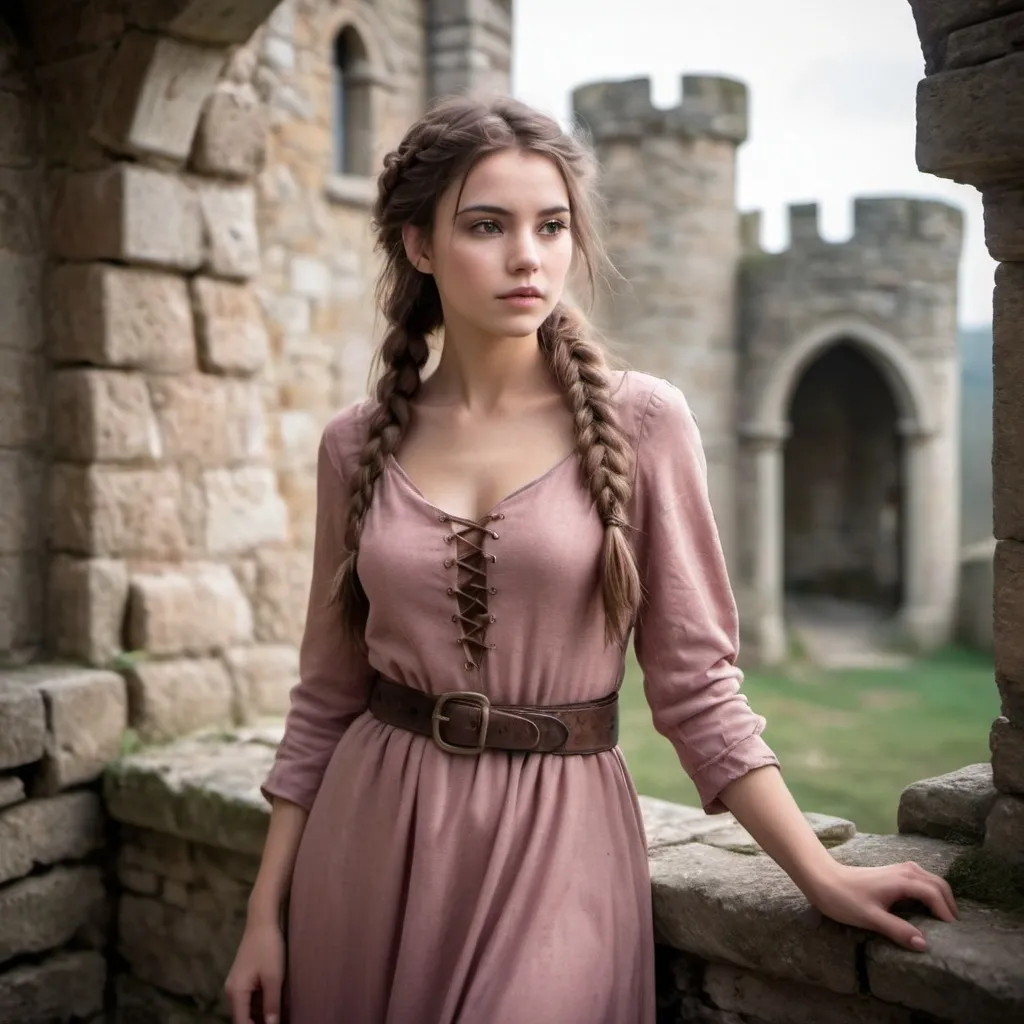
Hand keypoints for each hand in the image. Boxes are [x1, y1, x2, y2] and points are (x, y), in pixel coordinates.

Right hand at [225, 920, 285, 1023]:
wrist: (262, 920)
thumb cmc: (268, 947)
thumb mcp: (273, 977)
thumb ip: (272, 1004)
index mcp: (236, 993)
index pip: (241, 1023)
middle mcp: (232, 991)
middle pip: (243, 1017)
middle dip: (258, 1023)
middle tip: (277, 1023)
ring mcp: (237, 984)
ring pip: (246, 1009)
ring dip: (260, 1016)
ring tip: (277, 1018)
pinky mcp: (243, 978)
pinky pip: (249, 999)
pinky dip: (259, 1006)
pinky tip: (273, 1007)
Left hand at [805, 860, 957, 950]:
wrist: (823, 878)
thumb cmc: (844, 898)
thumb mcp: (871, 918)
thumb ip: (898, 930)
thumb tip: (924, 944)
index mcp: (902, 881)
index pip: (935, 894)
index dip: (946, 913)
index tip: (953, 933)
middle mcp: (905, 871)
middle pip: (938, 884)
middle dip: (950, 903)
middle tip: (953, 928)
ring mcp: (899, 869)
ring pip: (931, 880)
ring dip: (941, 896)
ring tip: (944, 920)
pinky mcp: (894, 872)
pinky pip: (921, 880)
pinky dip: (931, 892)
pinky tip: (928, 908)